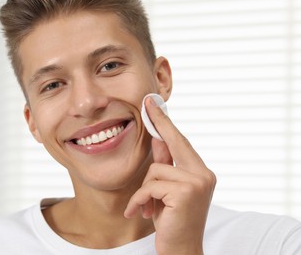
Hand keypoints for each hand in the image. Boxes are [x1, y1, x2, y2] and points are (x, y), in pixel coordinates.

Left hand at [124, 96, 215, 254]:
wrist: (181, 250)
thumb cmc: (172, 221)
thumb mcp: (165, 191)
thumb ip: (164, 166)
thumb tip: (156, 138)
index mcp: (201, 173)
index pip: (182, 142)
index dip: (167, 124)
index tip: (156, 105)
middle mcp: (203, 175)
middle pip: (173, 145)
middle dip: (160, 124)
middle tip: (148, 103)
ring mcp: (197, 183)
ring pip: (154, 171)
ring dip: (145, 191)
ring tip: (148, 208)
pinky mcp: (185, 193)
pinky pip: (150, 187)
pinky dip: (140, 200)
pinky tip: (142, 213)